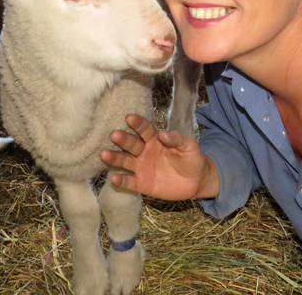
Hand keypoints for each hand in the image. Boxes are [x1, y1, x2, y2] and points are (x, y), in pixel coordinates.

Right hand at [101, 114, 218, 200]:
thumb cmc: (192, 158)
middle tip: (114, 134)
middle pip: (132, 144)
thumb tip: (163, 134)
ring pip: (125, 162)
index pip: (145, 130)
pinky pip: (129, 182)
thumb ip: (177, 139)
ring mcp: (142, 168)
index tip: (130, 117)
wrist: (196, 180)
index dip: (138, 124)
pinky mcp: (142, 184)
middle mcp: (144, 152)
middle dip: (123, 139)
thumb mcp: (189, 146)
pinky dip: (121, 181)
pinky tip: (114, 178)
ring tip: (104, 154)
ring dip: (115, 158)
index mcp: (155, 139)